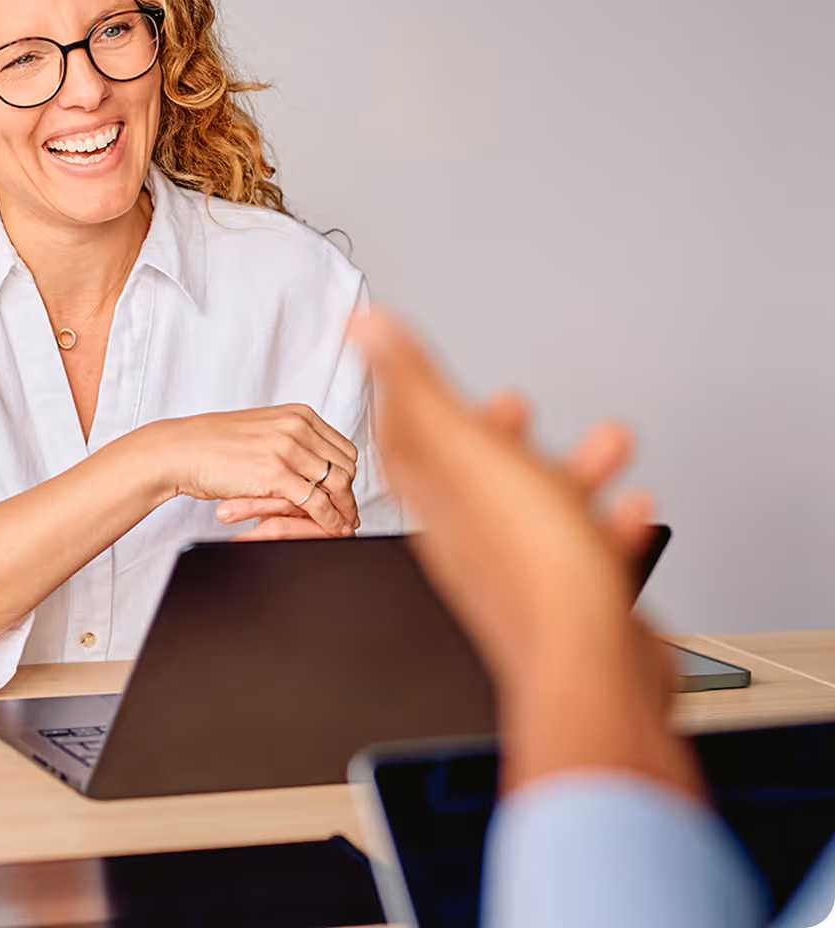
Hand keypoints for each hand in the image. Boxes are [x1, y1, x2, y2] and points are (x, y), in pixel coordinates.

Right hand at [142, 405, 358, 537]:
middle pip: (346, 466)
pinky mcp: (275, 474)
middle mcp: (297, 427)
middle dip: (350, 494)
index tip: (347, 493)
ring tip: (343, 526)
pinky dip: (330, 520)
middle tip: (348, 514)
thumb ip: (292, 439)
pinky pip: (317, 503)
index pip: (343, 448)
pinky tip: (332, 531)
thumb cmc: (214, 444)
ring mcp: (288, 449)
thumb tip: (314, 462)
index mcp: (298, 414)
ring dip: (344, 509)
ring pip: (337, 484)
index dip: (349, 474)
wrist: (182, 450)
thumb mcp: (263, 430)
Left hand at [349, 308, 699, 798]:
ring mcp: (523, 572)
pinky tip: (631, 508)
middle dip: (497, 432)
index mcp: (437, 498)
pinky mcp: (573, 602)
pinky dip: (606, 523)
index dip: (408, 401)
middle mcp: (473, 536)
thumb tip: (364, 327)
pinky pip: (586, 551)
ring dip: (568, 469)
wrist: (590, 668)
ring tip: (607, 442)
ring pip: (539, 507)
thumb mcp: (467, 451)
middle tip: (513, 404)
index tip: (412, 374)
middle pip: (475, 473)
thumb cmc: (529, 567)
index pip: (405, 442)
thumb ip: (417, 387)